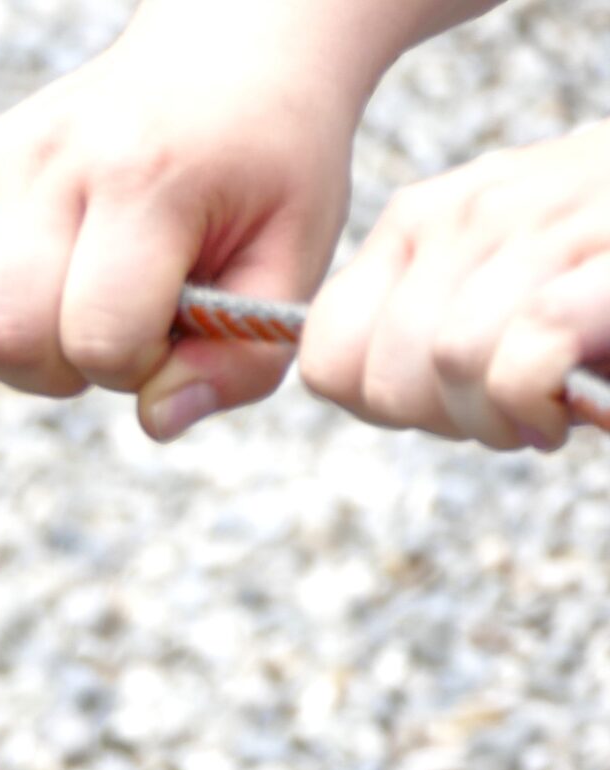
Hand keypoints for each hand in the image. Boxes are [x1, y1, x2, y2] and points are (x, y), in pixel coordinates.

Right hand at [0, 1, 367, 439]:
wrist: (231, 53)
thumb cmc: (267, 169)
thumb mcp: (294, 259)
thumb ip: (241, 360)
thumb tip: (155, 422)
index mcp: (152, 186)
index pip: (99, 335)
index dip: (131, 369)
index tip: (166, 339)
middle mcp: (58, 167)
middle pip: (1, 327)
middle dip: (47, 372)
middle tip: (95, 340)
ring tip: (19, 336)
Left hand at [299, 122, 609, 449]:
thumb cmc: (598, 292)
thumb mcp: (496, 292)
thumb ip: (421, 331)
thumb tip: (356, 389)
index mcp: (425, 221)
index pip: (325, 345)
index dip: (371, 403)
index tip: (436, 411)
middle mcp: (472, 210)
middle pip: (384, 369)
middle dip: (439, 421)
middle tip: (505, 419)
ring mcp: (545, 223)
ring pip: (450, 360)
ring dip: (494, 417)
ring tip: (540, 415)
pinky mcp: (608, 260)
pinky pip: (525, 352)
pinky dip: (534, 403)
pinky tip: (567, 410)